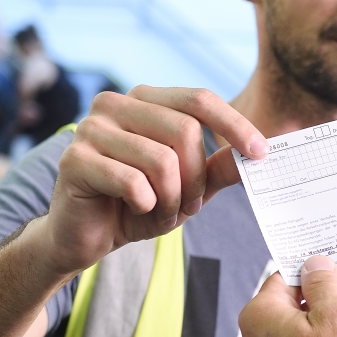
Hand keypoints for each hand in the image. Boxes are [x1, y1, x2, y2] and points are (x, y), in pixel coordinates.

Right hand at [43, 87, 267, 274]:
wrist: (85, 236)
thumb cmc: (137, 204)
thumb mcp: (188, 187)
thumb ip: (218, 168)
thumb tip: (257, 154)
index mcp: (144, 100)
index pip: (198, 100)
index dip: (234, 124)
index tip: (262, 153)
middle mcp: (115, 104)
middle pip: (185, 131)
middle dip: (196, 179)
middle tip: (190, 206)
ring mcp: (91, 128)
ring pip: (162, 160)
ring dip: (172, 198)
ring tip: (161, 212)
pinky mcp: (74, 160)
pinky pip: (132, 182)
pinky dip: (146, 206)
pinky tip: (136, 211)